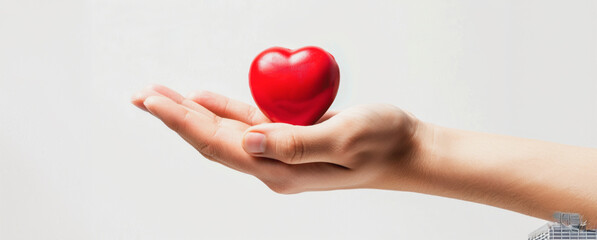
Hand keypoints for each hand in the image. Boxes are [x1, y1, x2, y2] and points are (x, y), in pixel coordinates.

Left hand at [131, 85, 424, 193]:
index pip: (220, 143)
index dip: (182, 121)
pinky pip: (247, 121)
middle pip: (212, 138)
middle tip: (142, 96)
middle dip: (175, 117)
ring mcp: (280, 152)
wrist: (407, 151)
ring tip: (161, 97)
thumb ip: (295, 143)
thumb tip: (247, 140)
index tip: (153, 100)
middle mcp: (273, 165)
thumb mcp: (344, 141)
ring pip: (225, 130)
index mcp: (281, 170)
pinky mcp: (290, 139)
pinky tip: (204, 98)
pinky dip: (223, 107)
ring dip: (192, 112)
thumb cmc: (383, 144)